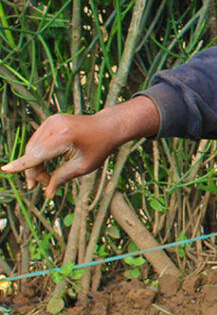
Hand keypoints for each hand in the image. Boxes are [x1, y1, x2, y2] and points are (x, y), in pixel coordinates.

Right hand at [1, 97, 159, 197]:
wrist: (107, 126)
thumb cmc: (99, 148)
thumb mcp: (83, 166)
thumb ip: (62, 177)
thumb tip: (47, 193)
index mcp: (65, 137)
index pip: (38, 154)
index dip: (22, 165)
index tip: (6, 170)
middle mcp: (55, 126)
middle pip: (33, 152)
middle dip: (33, 171)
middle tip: (41, 185)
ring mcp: (51, 121)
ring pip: (32, 146)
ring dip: (34, 163)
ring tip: (45, 178)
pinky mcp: (50, 121)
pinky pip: (37, 140)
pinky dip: (38, 153)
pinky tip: (44, 164)